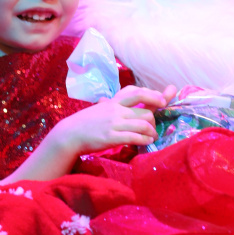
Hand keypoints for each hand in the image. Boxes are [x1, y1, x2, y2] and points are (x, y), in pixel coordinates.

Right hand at [54, 83, 175, 156]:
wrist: (70, 134)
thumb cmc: (85, 122)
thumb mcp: (99, 109)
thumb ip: (109, 104)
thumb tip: (110, 99)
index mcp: (114, 102)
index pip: (137, 93)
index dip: (153, 95)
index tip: (163, 100)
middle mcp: (116, 110)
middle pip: (145, 112)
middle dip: (153, 121)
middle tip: (153, 128)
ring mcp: (114, 124)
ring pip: (143, 125)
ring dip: (152, 132)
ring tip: (152, 137)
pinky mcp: (111, 137)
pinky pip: (135, 137)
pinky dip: (144, 140)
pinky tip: (146, 142)